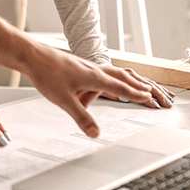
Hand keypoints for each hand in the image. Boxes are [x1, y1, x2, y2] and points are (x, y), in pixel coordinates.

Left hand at [24, 48, 153, 137]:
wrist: (34, 56)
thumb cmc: (47, 73)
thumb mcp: (64, 100)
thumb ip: (81, 117)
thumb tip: (95, 134)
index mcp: (95, 77)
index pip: (122, 88)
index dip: (137, 95)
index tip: (151, 99)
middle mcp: (96, 70)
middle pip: (125, 78)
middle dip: (142, 86)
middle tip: (156, 93)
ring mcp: (90, 66)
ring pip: (117, 72)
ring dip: (132, 80)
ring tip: (142, 85)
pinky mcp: (83, 66)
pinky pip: (108, 71)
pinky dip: (118, 76)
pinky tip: (113, 80)